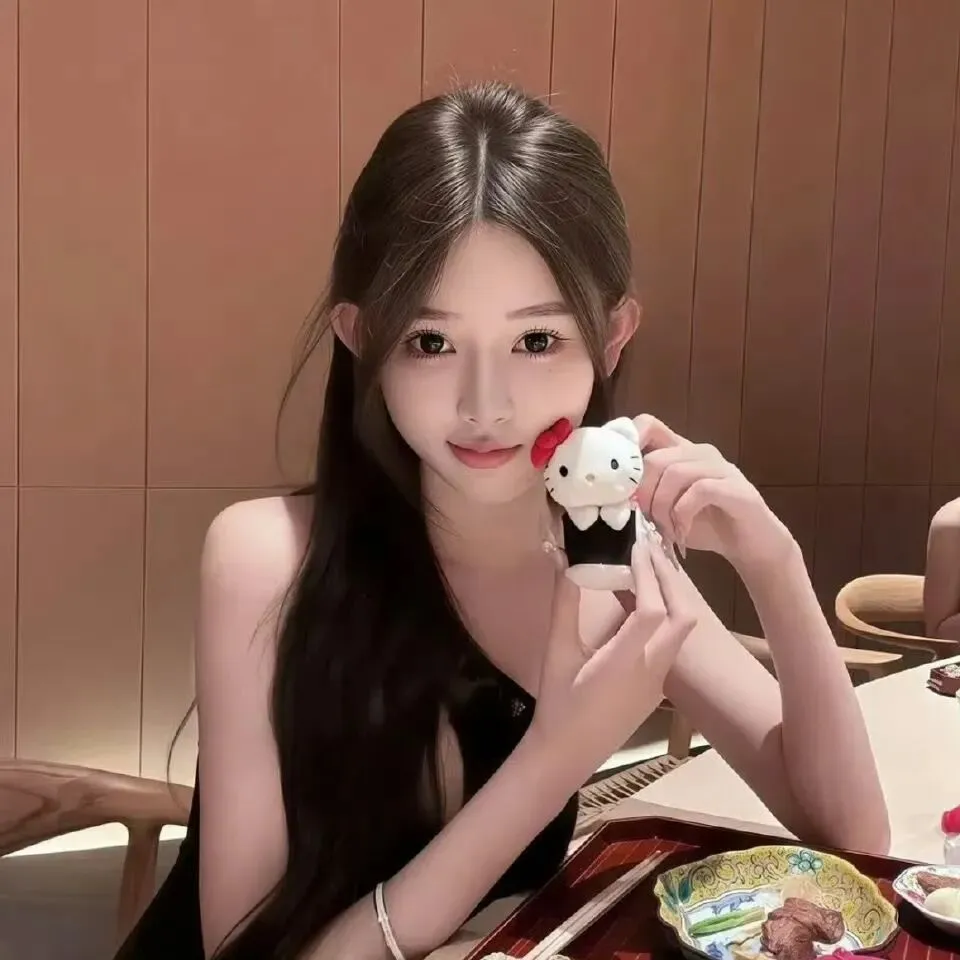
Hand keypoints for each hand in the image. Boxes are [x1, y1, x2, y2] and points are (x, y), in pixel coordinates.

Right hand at [529, 537, 696, 768]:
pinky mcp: (658, 687)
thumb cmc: (557, 703)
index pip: (652, 610)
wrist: (568, 753)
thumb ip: (563, 603)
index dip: (648, 574)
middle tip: (648, 548)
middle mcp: (651, 670)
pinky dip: (665, 614)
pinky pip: (671, 643)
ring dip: (671, 595)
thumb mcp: (557, 652)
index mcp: (625, 662)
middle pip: (682, 616)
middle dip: (670, 578)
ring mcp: (659, 681)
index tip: (636, 546)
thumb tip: (561, 558)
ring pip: (681, 630)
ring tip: (648, 567)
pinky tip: (643, 601)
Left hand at [631, 414, 794, 569]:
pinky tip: (683, 531)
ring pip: (674, 473)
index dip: (628, 443)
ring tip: (666, 530)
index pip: (648, 425)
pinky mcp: (736, 487)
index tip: (618, 477)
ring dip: (663, 508)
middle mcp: (700, 452)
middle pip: (655, 459)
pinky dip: (683, 514)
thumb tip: (616, 497)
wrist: (750, 544)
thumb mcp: (668, 509)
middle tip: (648, 520)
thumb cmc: (706, 525)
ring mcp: (720, 467)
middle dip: (644, 495)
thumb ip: (647, 496)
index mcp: (680, 452)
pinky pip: (699, 490)